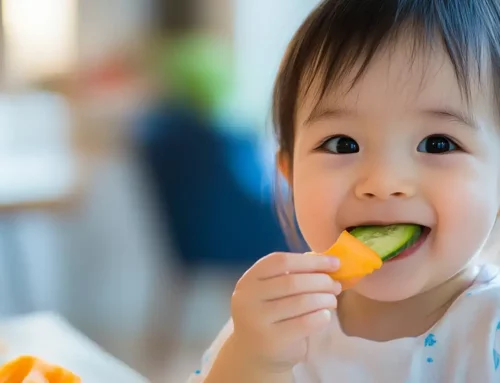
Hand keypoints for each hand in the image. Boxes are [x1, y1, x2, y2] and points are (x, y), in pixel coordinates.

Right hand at [230, 252, 341, 373]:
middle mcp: (247, 298)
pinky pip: (305, 323)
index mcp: (248, 279)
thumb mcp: (272, 292)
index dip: (311, 261)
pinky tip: (326, 316)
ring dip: (324, 299)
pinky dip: (321, 317)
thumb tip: (326, 262)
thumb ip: (292, 276)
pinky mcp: (271, 341)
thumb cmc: (270, 315)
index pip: (281, 261)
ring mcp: (257, 320)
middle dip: (321, 281)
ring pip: (301, 302)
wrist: (253, 353)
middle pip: (293, 282)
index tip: (334, 263)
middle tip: (336, 285)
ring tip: (333, 300)